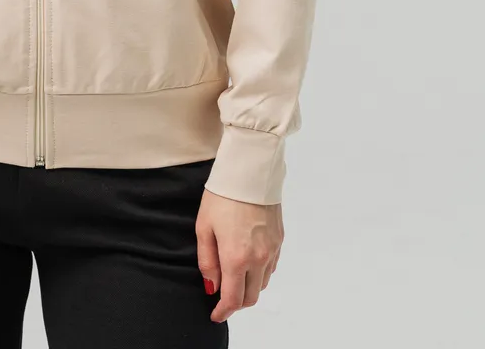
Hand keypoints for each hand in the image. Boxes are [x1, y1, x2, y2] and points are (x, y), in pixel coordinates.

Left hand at [195, 188, 283, 322]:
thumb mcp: (204, 227)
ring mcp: (272, 250)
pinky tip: (248, 262)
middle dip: (236, 302)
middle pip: (250, 297)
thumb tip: (212, 286)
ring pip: (262, 284)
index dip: (223, 312)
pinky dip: (259, 273)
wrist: (250, 170)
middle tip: (222, 297)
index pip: (233, 299)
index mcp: (237, 258)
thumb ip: (207, 261)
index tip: (215, 314)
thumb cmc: (222, 195)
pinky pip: (271, 267)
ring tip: (233, 277)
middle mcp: (258, 259)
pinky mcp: (280, 239)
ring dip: (248, 288)